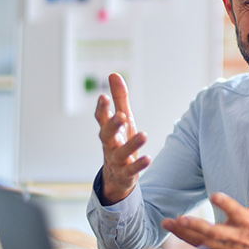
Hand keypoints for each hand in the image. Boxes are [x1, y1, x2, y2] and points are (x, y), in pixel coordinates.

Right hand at [94, 73, 150, 203]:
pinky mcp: (126, 173)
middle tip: (120, 116)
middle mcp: (109, 144)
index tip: (104, 97)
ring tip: (144, 135)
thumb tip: (114, 74)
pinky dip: (138, 164)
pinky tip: (148, 158)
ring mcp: (116, 159)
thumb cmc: (120, 140)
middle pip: (106, 135)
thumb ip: (119, 98)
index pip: (101, 118)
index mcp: (108, 130)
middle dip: (112, 125)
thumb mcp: (122, 118)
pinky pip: (131, 169)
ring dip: (131, 145)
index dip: (102, 108)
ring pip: (120, 152)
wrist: (116, 175)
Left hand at [163, 162, 248, 248]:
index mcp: (246, 220)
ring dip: (184, 233)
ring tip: (168, 222)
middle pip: (214, 232)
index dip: (225, 204)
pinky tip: (173, 230)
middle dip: (197, 226)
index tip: (214, 196)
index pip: (235, 211)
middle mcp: (235, 234)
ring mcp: (226, 246)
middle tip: (181, 219)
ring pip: (203, 241)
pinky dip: (186, 239)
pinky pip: (200, 246)